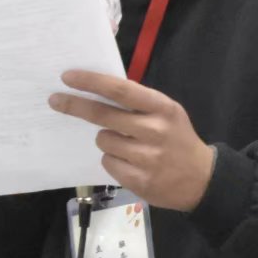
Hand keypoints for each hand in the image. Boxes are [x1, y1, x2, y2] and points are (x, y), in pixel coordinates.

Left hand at [48, 70, 215, 210]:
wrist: (202, 179)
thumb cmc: (178, 139)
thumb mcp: (167, 113)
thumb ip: (139, 103)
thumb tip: (98, 90)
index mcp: (162, 108)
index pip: (121, 90)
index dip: (92, 82)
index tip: (68, 76)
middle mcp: (155, 130)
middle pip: (103, 115)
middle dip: (75, 106)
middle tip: (56, 100)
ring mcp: (147, 157)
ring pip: (103, 141)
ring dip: (106, 140)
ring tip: (126, 145)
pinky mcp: (140, 180)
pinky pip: (108, 163)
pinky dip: (113, 160)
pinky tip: (130, 162)